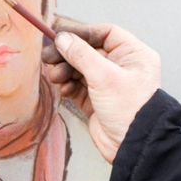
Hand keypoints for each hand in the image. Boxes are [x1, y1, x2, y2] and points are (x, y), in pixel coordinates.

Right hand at [42, 24, 160, 162]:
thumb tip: (63, 38)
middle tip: (48, 57)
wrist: (132, 147)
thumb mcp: (104, 76)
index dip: (82, 33)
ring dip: (65, 70)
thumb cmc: (130, 109)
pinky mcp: (97, 100)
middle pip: (88, 50)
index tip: (61, 36)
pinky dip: (68, 86)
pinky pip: (77, 86)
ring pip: (80, 68)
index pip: (105, 33)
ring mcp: (108, 84)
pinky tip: (64, 89)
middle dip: (67, 54)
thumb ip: (81, 54)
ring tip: (56, 77)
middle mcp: (122, 66)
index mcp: (133, 55)